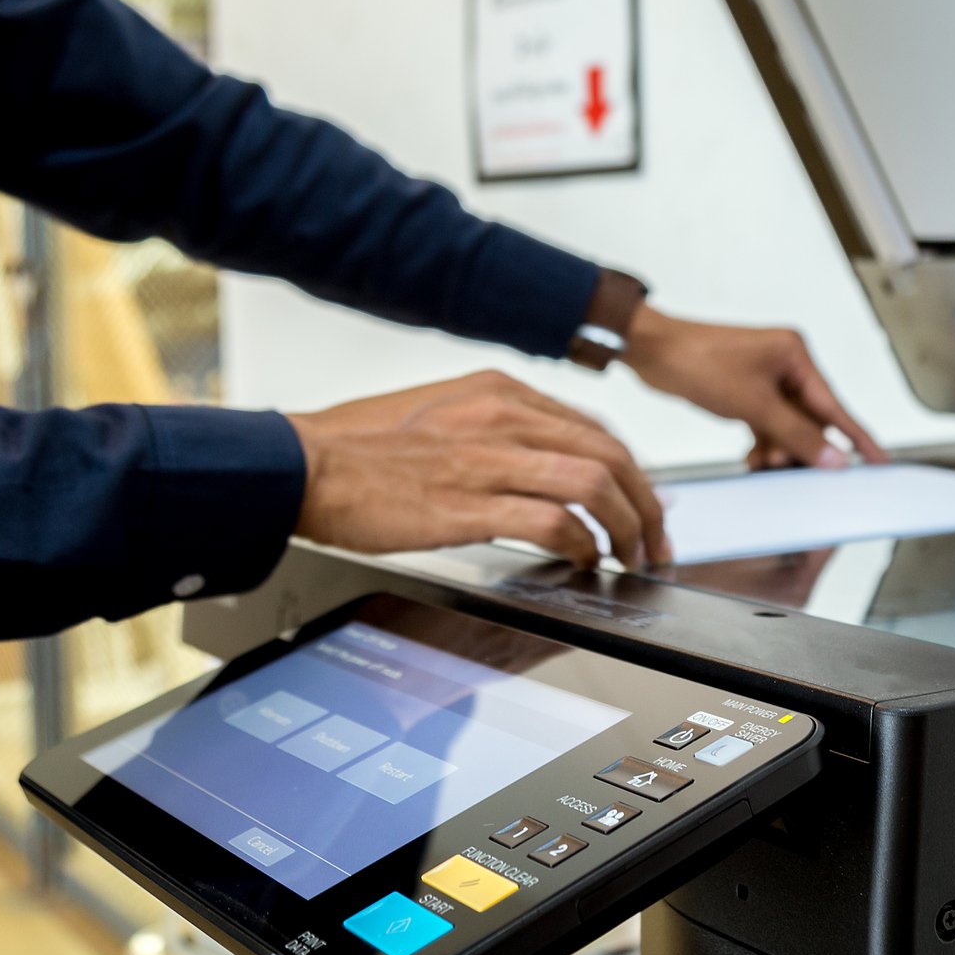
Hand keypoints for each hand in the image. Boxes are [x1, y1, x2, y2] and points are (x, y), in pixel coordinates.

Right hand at [286, 371, 668, 567]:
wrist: (300, 464)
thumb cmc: (358, 449)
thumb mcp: (440, 413)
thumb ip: (495, 427)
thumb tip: (542, 460)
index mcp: (499, 391)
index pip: (594, 427)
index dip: (632, 469)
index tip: (643, 501)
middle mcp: (503, 415)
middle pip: (611, 454)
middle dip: (646, 503)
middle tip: (655, 539)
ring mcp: (488, 458)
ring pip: (595, 483)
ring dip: (626, 527)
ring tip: (630, 558)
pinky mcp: (469, 503)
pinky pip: (554, 522)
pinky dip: (582, 546)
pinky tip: (582, 564)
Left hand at [622, 305, 885, 469]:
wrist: (652, 351)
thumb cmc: (699, 361)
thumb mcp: (754, 405)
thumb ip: (796, 434)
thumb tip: (834, 456)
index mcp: (796, 356)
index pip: (834, 405)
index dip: (857, 436)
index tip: (879, 460)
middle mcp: (785, 364)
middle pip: (810, 418)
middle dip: (802, 447)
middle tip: (797, 472)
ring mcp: (764, 378)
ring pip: (786, 424)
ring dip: (779, 448)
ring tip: (765, 465)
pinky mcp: (745, 390)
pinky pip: (766, 423)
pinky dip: (762, 442)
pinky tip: (753, 459)